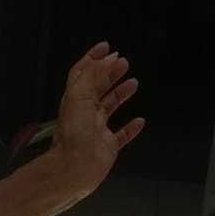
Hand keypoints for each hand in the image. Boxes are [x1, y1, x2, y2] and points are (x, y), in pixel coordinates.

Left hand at [48, 40, 145, 200]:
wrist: (74, 167)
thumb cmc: (74, 132)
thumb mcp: (80, 95)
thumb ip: (94, 74)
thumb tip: (110, 59)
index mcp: (75, 99)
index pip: (82, 73)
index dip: (93, 59)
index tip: (107, 47)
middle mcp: (85, 113)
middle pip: (98, 87)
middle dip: (110, 73)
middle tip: (124, 62)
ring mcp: (97, 130)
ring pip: (110, 107)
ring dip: (121, 94)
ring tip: (134, 83)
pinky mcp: (107, 147)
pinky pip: (121, 135)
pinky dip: (131, 128)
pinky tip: (140, 121)